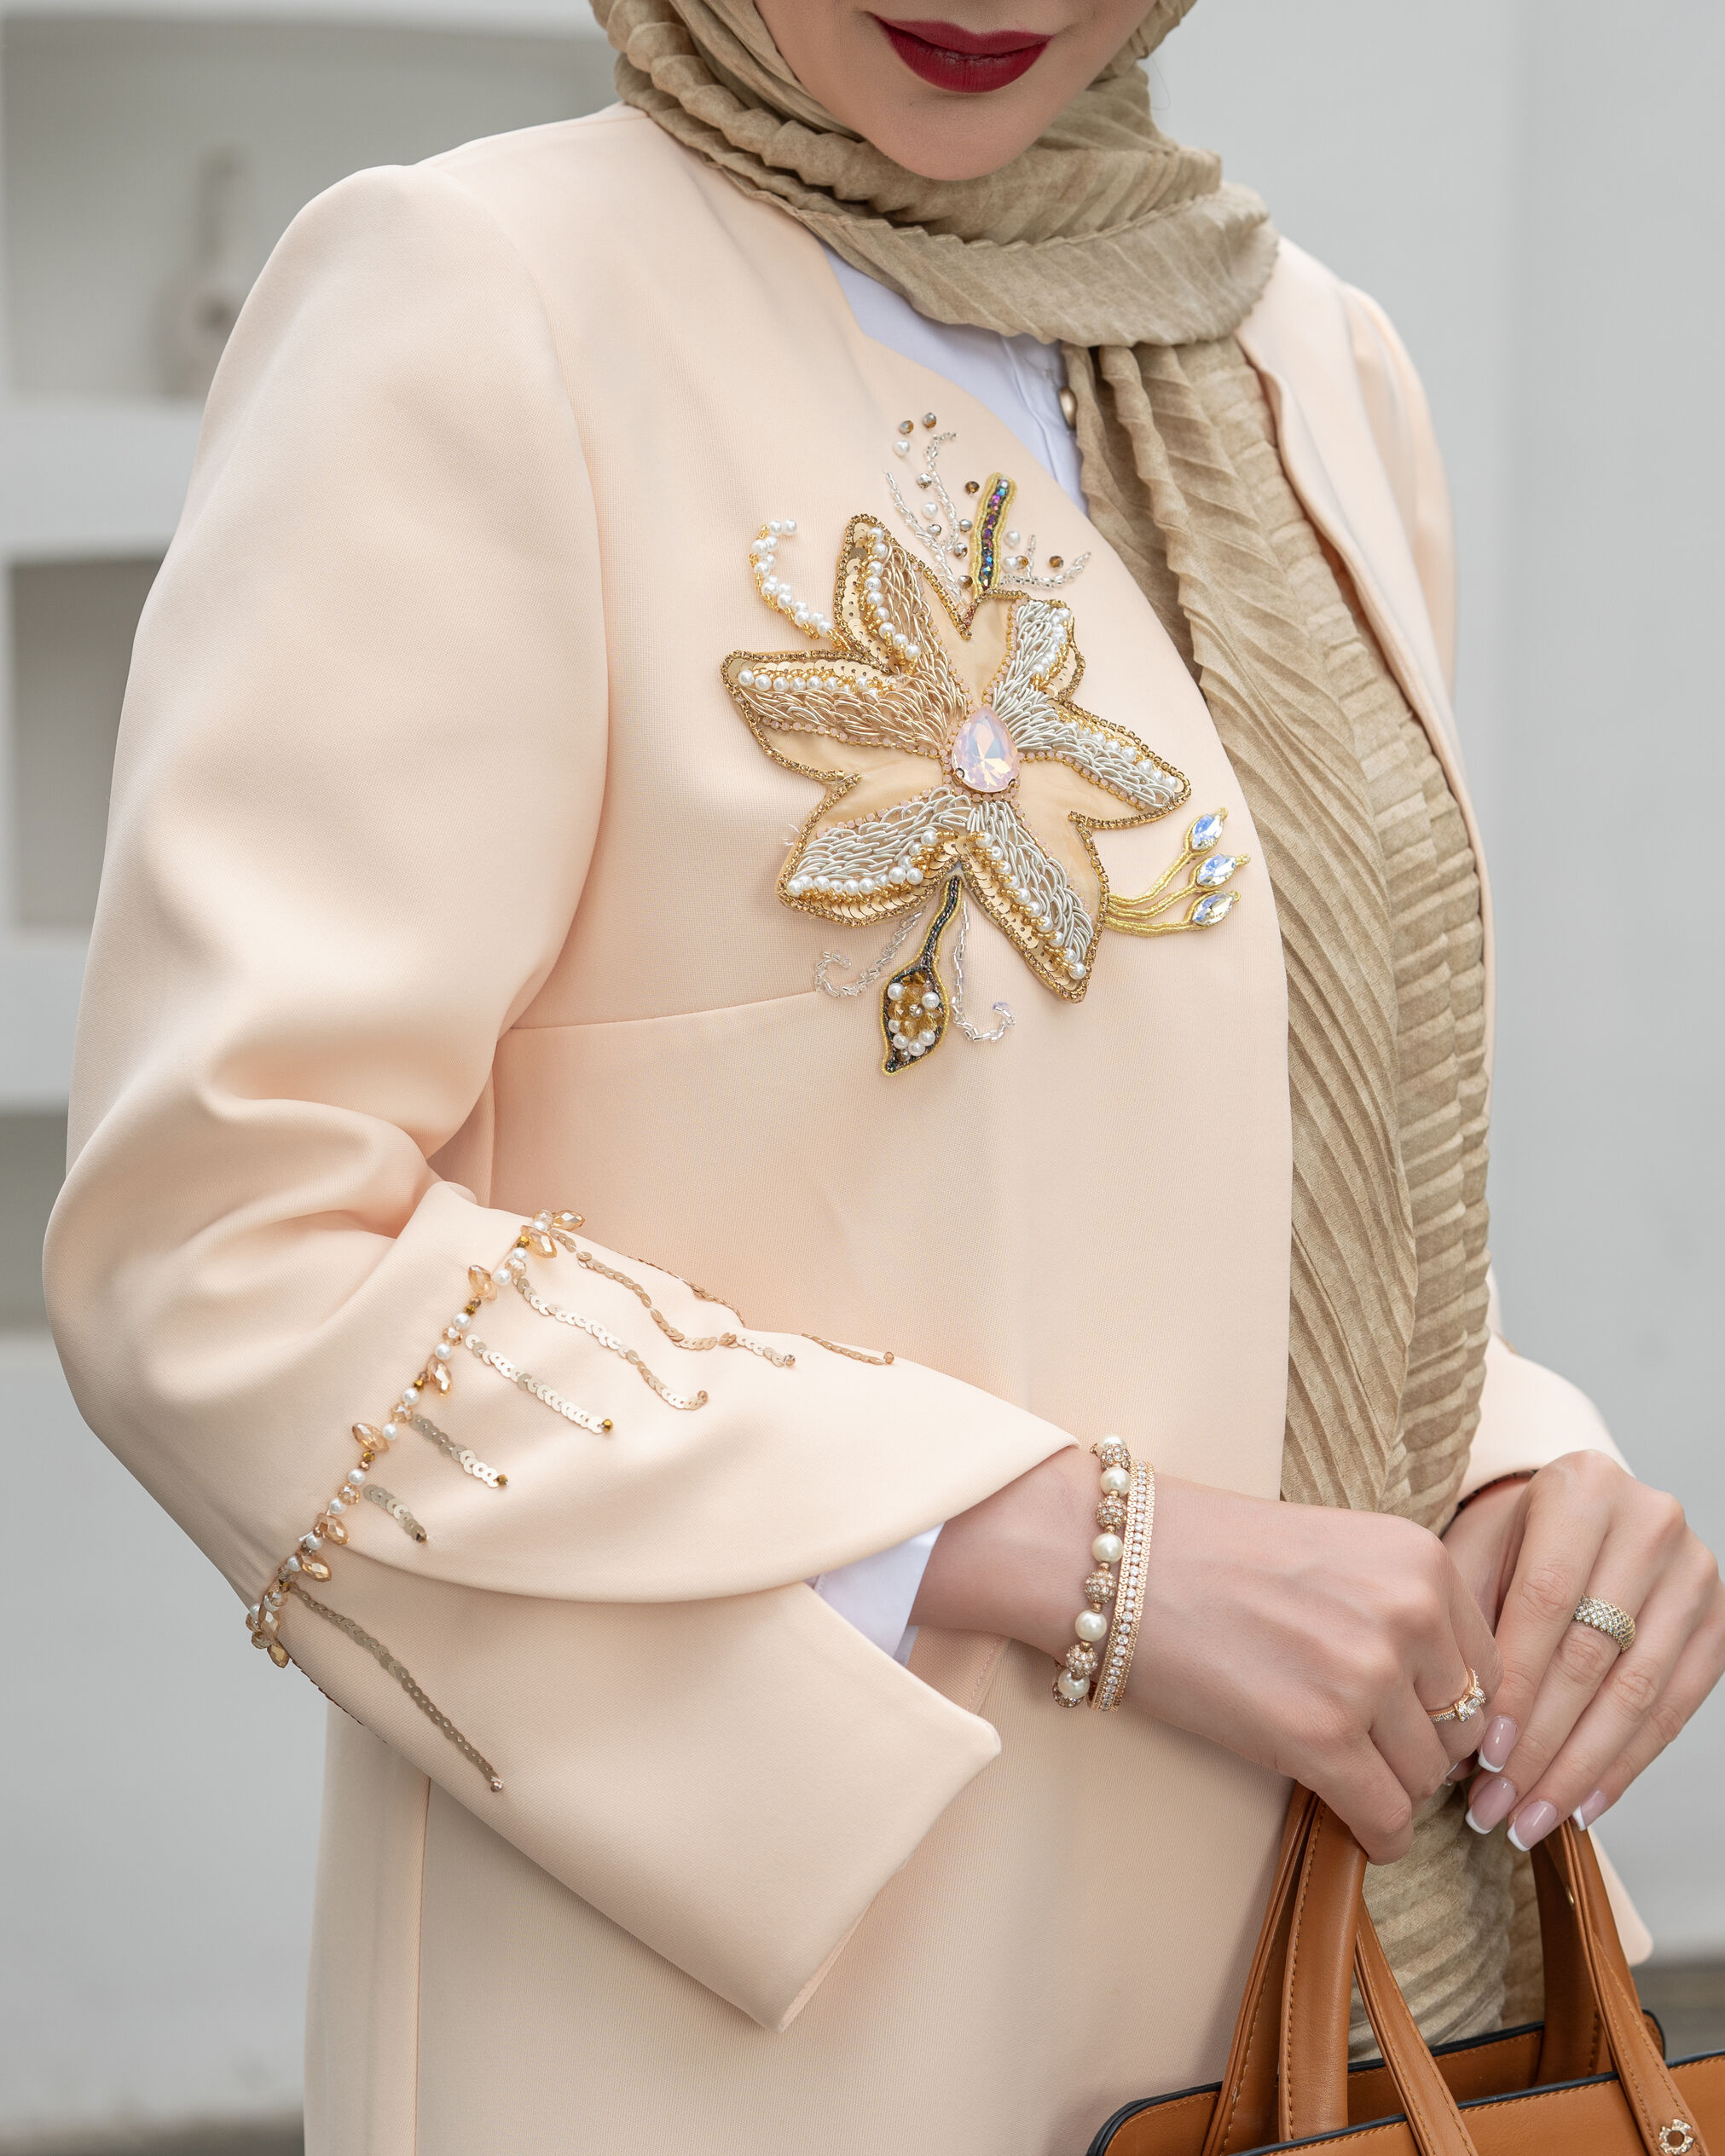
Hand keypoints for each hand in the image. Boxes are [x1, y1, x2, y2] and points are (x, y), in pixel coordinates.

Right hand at [915, 1457, 1502, 1861]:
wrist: (1114, 1562)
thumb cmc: (1213, 1554)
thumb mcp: (1339, 1550)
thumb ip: (1405, 1609)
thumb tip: (1460, 1706)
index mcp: (1421, 1558)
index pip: (1486, 1668)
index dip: (1446, 1702)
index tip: (1409, 1717)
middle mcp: (1409, 1613)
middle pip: (1462, 1728)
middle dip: (1420, 1747)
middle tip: (1367, 1745)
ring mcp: (1366, 1677)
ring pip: (1424, 1779)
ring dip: (1388, 1786)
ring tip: (1339, 1767)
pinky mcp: (1319, 1738)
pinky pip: (1386, 1819)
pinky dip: (1376, 1834)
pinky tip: (1354, 1823)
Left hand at [1441, 1451, 1724, 1848]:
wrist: (1579, 1512)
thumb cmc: (1513, 1536)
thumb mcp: (1475, 1547)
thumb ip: (1466, 1620)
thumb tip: (1455, 1729)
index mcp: (1584, 1489)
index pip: (1547, 1602)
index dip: (1516, 1685)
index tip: (1480, 1754)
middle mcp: (1651, 1524)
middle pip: (1593, 1655)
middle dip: (1540, 1743)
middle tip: (1497, 1804)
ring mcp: (1696, 1576)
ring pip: (1637, 1693)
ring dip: (1580, 1769)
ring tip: (1530, 1819)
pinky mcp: (1719, 1625)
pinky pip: (1675, 1710)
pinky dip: (1625, 1765)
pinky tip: (1583, 1804)